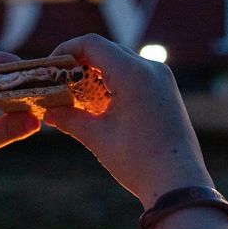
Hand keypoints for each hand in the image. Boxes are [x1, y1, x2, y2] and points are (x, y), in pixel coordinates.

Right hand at [43, 34, 213, 209]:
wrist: (179, 184)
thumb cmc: (138, 161)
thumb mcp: (97, 137)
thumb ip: (69, 118)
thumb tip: (48, 112)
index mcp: (133, 73)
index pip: (92, 44)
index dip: (66, 50)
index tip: (51, 68)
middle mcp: (151, 68)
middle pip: (106, 50)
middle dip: (79, 63)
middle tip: (60, 82)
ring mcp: (161, 77)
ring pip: (119, 61)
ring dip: (96, 72)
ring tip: (77, 94)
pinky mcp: (165, 89)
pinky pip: (133, 73)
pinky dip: (112, 80)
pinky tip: (100, 101)